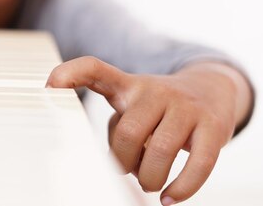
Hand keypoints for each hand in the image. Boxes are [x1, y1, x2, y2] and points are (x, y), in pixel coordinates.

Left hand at [46, 56, 250, 204]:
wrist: (212, 89)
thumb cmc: (157, 108)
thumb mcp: (132, 106)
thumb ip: (117, 132)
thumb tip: (107, 171)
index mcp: (127, 85)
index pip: (95, 68)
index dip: (70, 73)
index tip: (49, 87)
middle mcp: (154, 90)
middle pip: (127, 132)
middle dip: (122, 162)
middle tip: (127, 171)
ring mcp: (185, 106)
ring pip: (159, 150)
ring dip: (149, 178)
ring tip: (149, 183)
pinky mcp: (213, 126)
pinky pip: (199, 163)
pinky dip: (182, 188)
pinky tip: (170, 198)